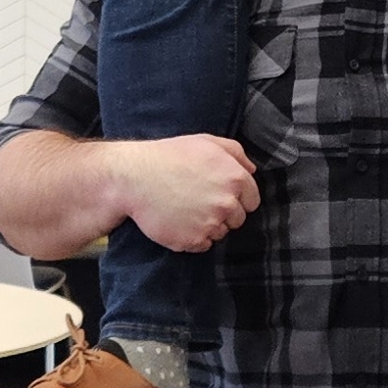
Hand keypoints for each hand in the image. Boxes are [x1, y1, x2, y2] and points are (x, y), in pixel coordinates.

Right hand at [114, 135, 259, 251]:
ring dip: (209, 225)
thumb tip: (252, 171)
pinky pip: (204, 245)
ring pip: (221, 233)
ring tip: (187, 209)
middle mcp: (227, 203)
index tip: (219, 194)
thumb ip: (236, 153)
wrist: (135, 177)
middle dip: (224, 213)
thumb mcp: (206, 142)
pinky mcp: (193, 241)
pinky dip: (194, 237)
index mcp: (235, 179)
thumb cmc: (170, 156)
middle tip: (199, 201)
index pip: (252, 201)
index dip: (237, 198)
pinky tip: (180, 221)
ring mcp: (211, 224)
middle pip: (238, 219)